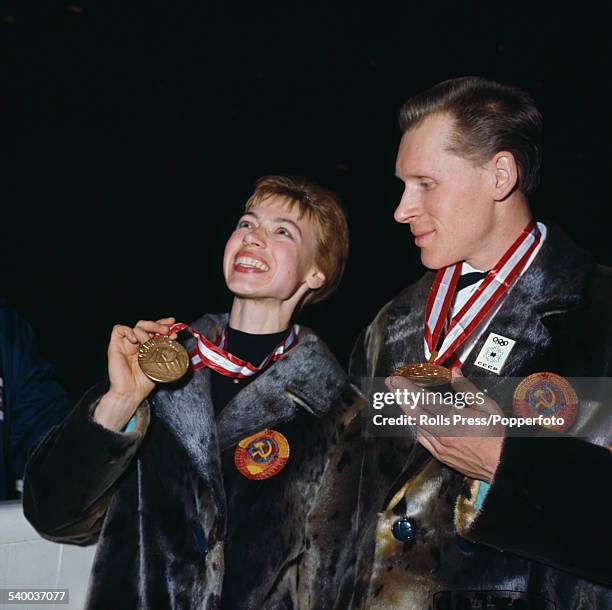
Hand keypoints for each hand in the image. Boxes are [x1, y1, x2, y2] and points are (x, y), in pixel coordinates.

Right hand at [94, 317, 176, 430]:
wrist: (132, 392)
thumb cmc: (145, 381)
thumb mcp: (160, 361)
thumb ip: (165, 348)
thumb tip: (173, 335)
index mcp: (147, 346)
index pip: (154, 329)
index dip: (163, 323)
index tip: (173, 323)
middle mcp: (137, 343)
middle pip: (146, 325)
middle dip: (158, 324)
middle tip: (166, 330)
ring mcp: (126, 344)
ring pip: (136, 326)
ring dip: (146, 330)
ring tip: (151, 341)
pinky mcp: (115, 346)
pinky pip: (118, 329)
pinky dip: (127, 331)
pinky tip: (135, 340)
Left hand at [385, 369, 503, 482]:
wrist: (503, 466)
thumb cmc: (498, 437)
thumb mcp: (488, 407)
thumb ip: (467, 389)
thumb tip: (455, 373)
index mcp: (454, 419)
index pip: (424, 400)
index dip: (407, 388)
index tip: (397, 378)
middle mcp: (443, 433)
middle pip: (413, 411)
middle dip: (399, 395)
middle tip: (391, 383)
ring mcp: (440, 446)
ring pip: (415, 424)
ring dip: (406, 409)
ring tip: (400, 396)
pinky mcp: (440, 455)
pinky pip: (421, 437)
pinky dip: (416, 424)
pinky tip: (414, 417)